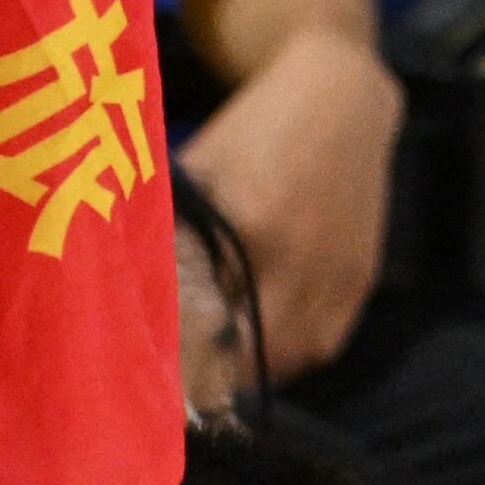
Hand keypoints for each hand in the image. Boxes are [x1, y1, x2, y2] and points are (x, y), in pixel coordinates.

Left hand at [181, 34, 399, 373]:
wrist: (343, 97)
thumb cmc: (252, 129)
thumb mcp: (198, 168)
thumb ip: (167, 227)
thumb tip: (123, 286)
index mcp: (249, 224)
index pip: (202, 319)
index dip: (174, 356)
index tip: (147, 373)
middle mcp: (298, 258)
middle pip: (244, 352)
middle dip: (206, 376)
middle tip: (172, 387)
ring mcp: (335, 273)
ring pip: (286, 357)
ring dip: (246, 373)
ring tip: (210, 375)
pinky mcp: (361, 279)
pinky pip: (322, 344)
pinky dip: (287, 359)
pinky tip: (256, 352)